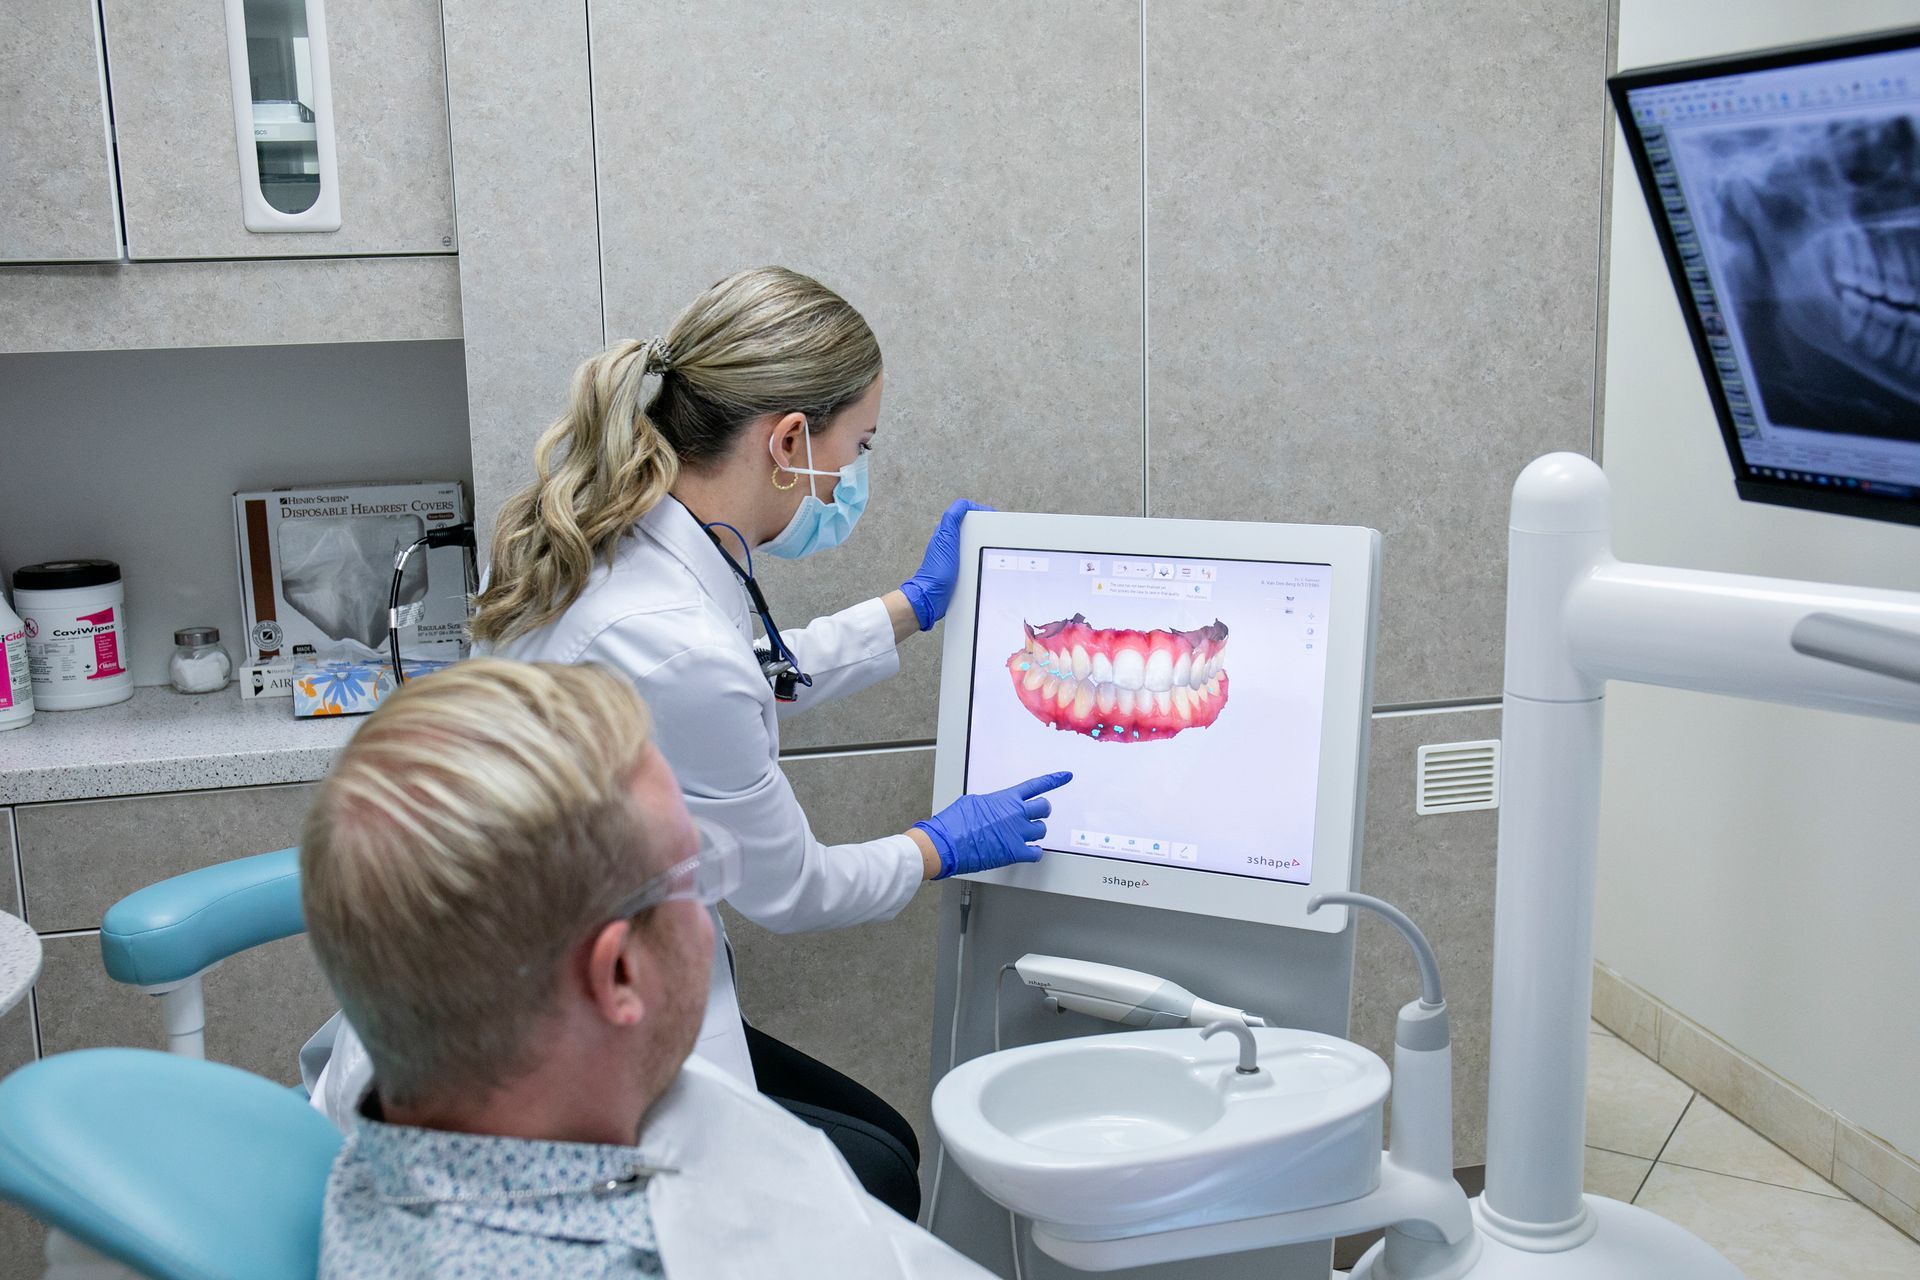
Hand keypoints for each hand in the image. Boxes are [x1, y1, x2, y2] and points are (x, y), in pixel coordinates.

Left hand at [899, 499, 992, 630]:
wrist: (932, 596)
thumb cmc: (937, 571)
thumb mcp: (946, 538)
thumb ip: (952, 518)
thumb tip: (963, 504)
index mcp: (947, 532)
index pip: (966, 513)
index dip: (981, 512)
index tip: (993, 517)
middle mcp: (951, 542)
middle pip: (973, 528)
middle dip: (986, 528)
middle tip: (998, 533)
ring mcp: (956, 556)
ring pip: (976, 544)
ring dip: (985, 545)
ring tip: (995, 547)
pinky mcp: (960, 570)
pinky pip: (975, 560)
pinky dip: (982, 559)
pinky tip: (988, 562)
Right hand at [915, 771, 1071, 879]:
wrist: (945, 844)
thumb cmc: (953, 824)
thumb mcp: (972, 803)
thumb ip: (991, 803)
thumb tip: (995, 808)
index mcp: (1005, 799)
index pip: (1035, 786)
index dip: (1054, 780)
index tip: (1066, 776)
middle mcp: (1015, 813)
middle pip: (1044, 808)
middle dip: (1041, 811)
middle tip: (1034, 816)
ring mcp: (1017, 833)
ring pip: (1041, 830)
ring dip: (1034, 832)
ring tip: (1021, 835)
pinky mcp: (1014, 852)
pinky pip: (1036, 852)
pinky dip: (1034, 852)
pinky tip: (1027, 851)